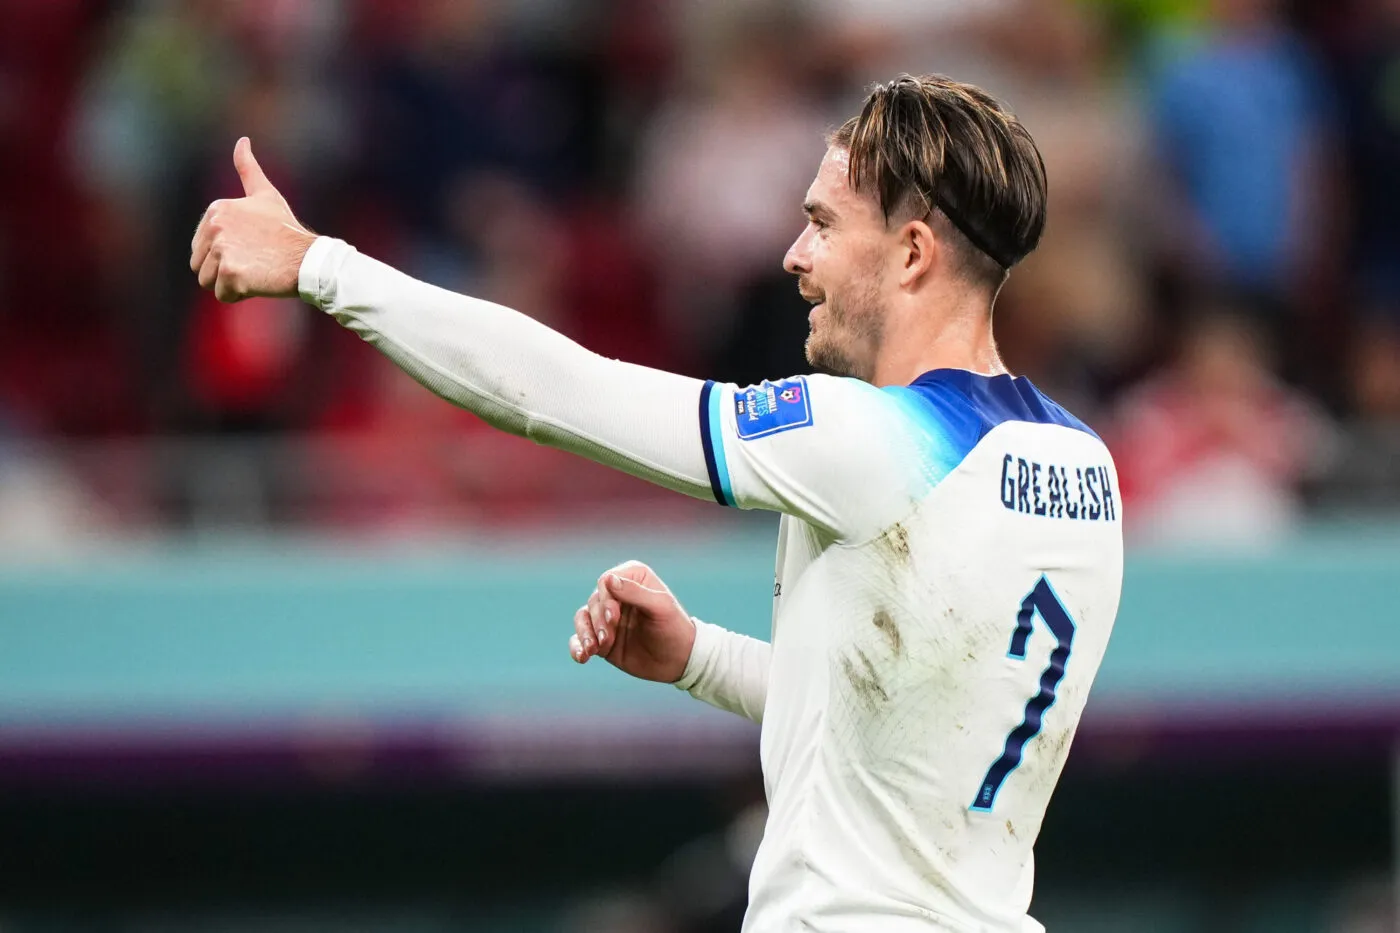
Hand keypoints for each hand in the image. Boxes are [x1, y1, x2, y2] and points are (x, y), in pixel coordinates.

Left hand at [190, 137, 316, 302]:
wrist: (309, 259)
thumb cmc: (287, 230)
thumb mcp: (266, 195)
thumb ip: (248, 168)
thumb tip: (242, 140)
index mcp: (217, 209)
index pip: (201, 245)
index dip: (225, 252)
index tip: (251, 247)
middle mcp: (215, 227)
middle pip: (200, 264)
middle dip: (223, 269)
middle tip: (253, 262)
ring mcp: (222, 250)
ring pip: (208, 281)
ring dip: (230, 283)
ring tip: (255, 272)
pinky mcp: (230, 273)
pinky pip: (223, 295)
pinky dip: (240, 295)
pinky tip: (259, 281)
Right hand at [570, 561, 695, 683]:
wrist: (678, 661)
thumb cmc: (674, 628)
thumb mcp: (661, 608)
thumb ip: (636, 592)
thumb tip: (608, 579)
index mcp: (633, 578)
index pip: (606, 581)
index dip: (605, 598)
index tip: (614, 616)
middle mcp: (617, 595)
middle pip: (593, 601)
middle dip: (598, 620)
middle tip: (609, 638)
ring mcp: (607, 617)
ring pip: (582, 618)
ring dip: (584, 633)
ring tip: (591, 650)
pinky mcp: (601, 638)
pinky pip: (580, 638)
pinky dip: (577, 647)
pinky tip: (582, 657)